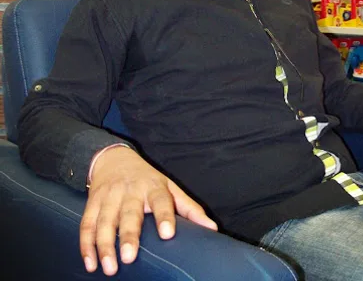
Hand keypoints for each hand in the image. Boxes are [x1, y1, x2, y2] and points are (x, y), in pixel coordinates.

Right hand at [80, 146, 216, 275]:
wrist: (114, 158)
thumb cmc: (148, 179)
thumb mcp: (170, 188)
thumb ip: (189, 208)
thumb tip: (212, 229)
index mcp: (154, 186)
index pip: (161, 200)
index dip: (164, 216)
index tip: (167, 234)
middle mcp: (131, 190)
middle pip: (129, 213)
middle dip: (129, 235)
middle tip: (130, 258)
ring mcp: (110, 196)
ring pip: (105, 221)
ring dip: (104, 245)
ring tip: (108, 267)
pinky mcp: (93, 202)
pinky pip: (86, 224)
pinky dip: (86, 244)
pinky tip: (90, 263)